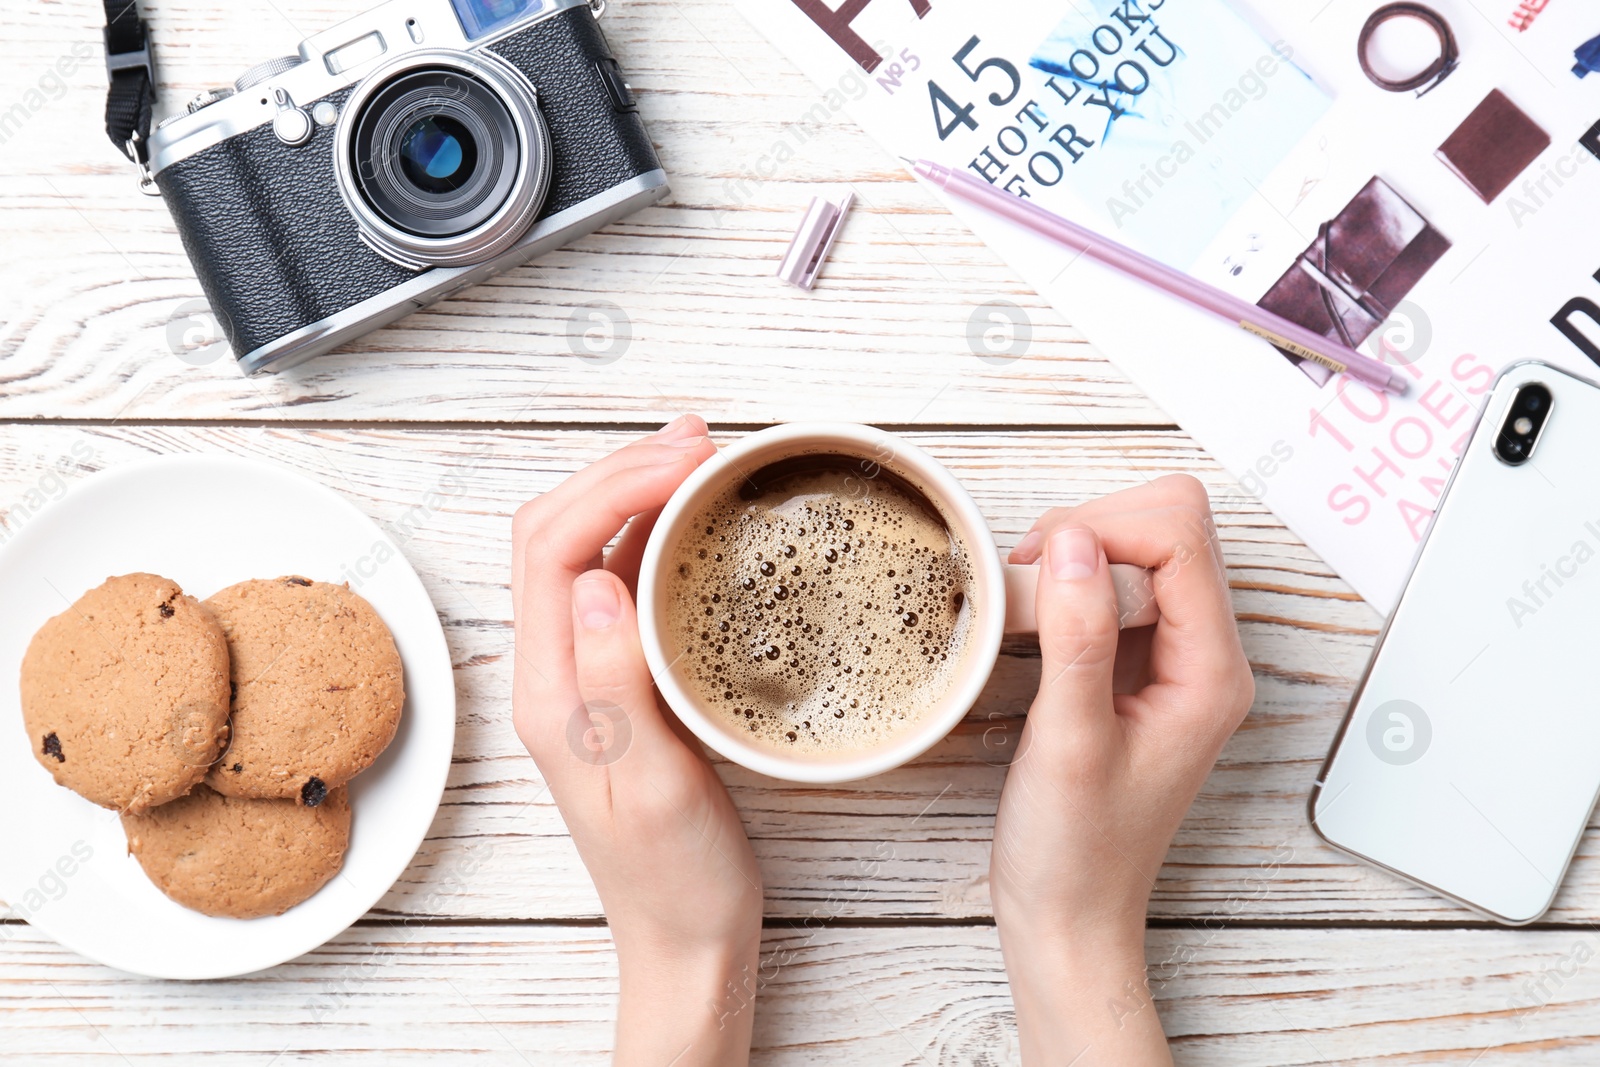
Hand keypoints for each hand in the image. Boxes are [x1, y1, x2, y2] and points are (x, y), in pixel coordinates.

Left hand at [511, 416, 763, 1065]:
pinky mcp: (618, 684)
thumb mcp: (652, 788)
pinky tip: (690, 522)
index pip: (551, 550)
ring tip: (695, 456)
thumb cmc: (672, 878)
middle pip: (555, 533)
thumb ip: (618, 685)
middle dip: (618, 470)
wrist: (683, 937)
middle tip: (697, 439)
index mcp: (549, 692)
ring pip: (583, 551)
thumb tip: (601, 580)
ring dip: (630, 492)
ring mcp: (583, 676)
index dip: (613, 487)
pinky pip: (618, 585)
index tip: (686, 461)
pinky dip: (650, 535)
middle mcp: (553, 674)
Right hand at [991, 475, 1254, 1064]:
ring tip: (1031, 601)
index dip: (1104, 529)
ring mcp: (1177, 657)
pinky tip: (1040, 616)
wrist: (1071, 915)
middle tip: (1033, 580)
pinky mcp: (1142, 664)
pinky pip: (1121, 582)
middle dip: (1096, 527)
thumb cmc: (1075, 852)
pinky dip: (1075, 577)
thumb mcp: (1068, 743)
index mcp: (1212, 672)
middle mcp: (1208, 655)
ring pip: (1148, 544)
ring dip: (1082, 548)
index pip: (1180, 537)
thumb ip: (1079, 638)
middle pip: (1173, 524)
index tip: (1040, 566)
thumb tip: (1073, 541)